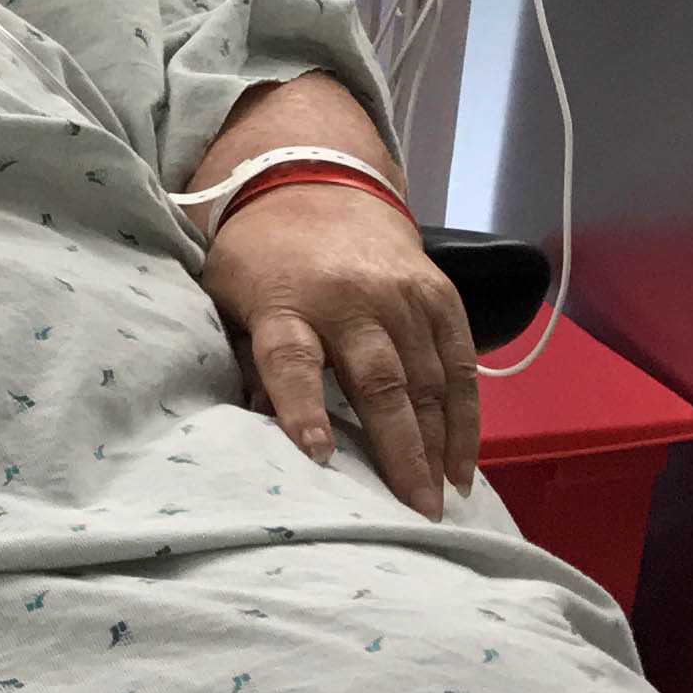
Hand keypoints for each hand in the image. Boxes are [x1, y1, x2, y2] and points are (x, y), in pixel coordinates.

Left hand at [200, 186, 477, 519]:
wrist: (314, 181)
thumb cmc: (260, 256)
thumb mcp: (227, 294)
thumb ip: (241, 356)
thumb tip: (250, 429)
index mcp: (286, 303)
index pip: (292, 360)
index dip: (303, 408)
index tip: (318, 456)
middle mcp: (350, 300)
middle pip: (378, 381)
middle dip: (398, 449)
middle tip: (411, 510)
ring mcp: (401, 296)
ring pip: (427, 380)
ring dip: (437, 445)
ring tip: (439, 501)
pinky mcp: (438, 296)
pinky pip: (459, 364)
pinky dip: (466, 417)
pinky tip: (462, 464)